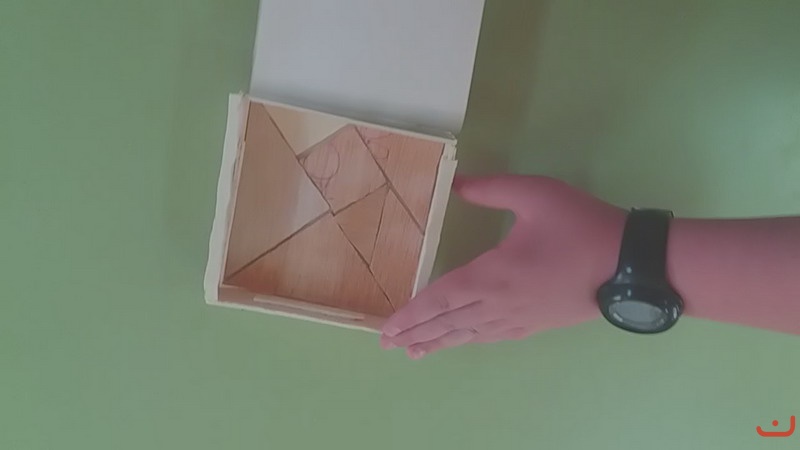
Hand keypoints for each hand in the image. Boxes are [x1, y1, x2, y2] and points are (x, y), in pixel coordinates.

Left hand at [380, 174, 626, 357]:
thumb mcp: (535, 194)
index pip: (440, 298)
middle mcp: (499, 304)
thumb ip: (491, 188)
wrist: (631, 264)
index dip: (412, 314)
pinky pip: (494, 337)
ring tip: (415, 352)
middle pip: (449, 323)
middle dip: (417, 334)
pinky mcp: (537, 324)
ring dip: (440, 342)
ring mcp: (519, 319)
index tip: (388, 328)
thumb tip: (456, 184)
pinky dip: (471, 341)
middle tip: (390, 346)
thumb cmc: (581, 227)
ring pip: (470, 334)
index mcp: (492, 274)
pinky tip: (465, 342)